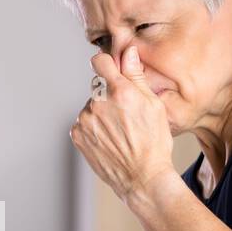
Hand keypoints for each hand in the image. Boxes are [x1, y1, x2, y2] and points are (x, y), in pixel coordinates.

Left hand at [70, 45, 176, 202]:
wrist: (142, 177)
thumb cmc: (154, 143)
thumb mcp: (154, 106)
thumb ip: (136, 76)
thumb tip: (128, 52)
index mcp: (120, 92)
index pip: (100, 62)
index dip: (107, 64)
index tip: (110, 69)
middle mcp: (98, 104)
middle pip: (97, 87)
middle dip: (108, 94)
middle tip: (125, 115)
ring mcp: (85, 120)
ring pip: (91, 106)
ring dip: (101, 112)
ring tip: (118, 131)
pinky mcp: (77, 135)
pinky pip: (83, 122)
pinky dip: (93, 127)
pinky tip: (109, 139)